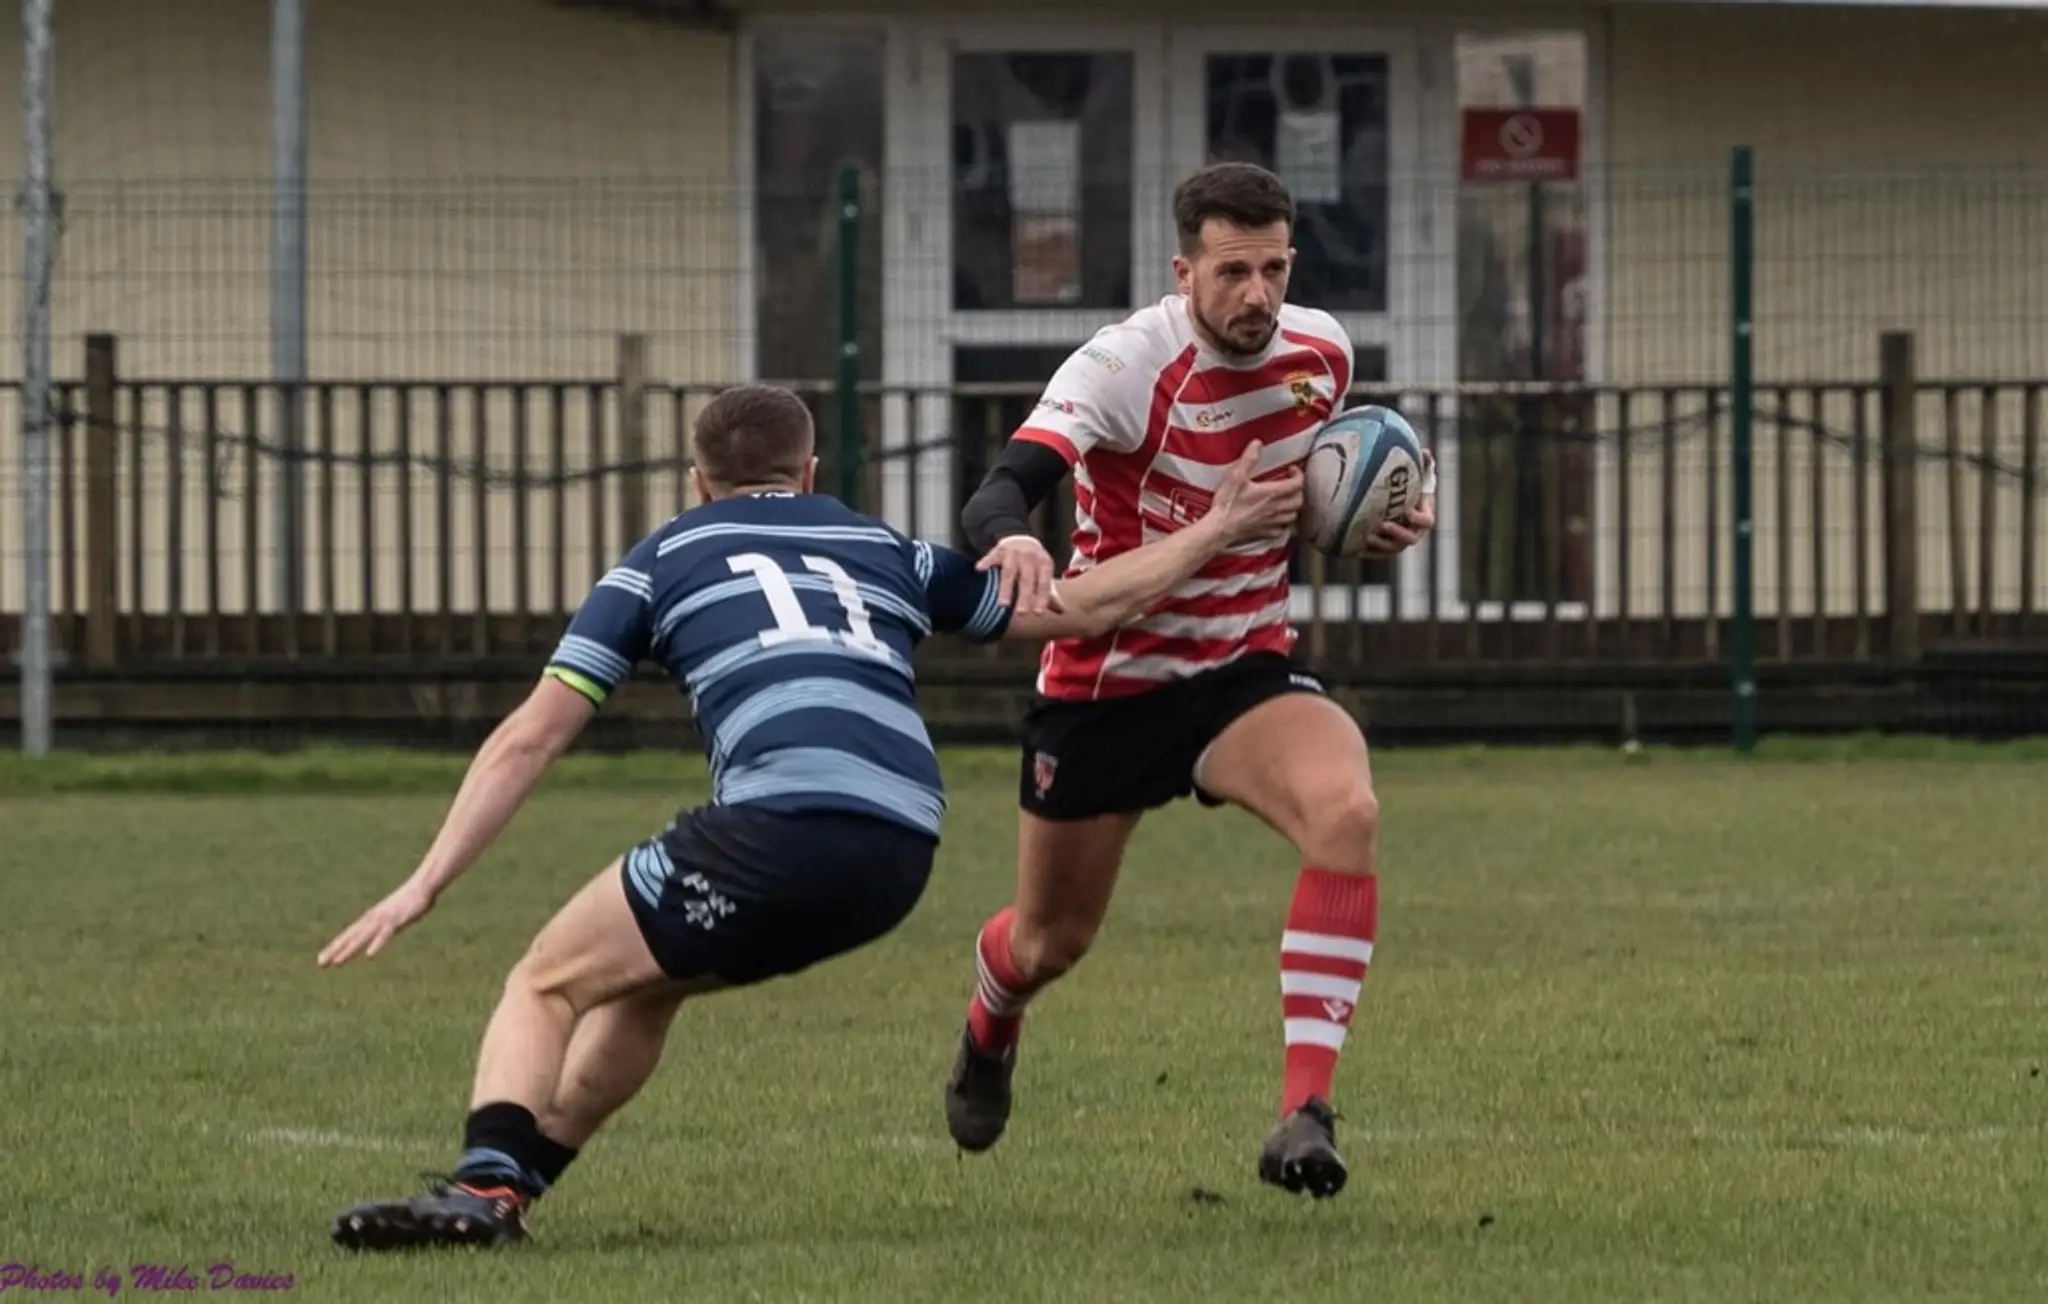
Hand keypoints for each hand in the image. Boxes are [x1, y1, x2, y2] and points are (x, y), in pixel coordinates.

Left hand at [317, 879, 436, 967]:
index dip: (336, 946)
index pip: (350, 934)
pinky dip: (377, 944)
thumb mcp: (394, 914)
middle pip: (351, 936)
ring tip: (337, 962)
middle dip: (336, 950)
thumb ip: (386, 924)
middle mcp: (373, 918)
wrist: (423, 885)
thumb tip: (382, 931)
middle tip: (321, 963)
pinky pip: (385, 935)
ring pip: (363, 937)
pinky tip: (369, 955)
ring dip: (350, 949)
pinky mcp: (397, 921)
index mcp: (371, 918)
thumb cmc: (411, 900)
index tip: (322, 959)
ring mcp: (384, 919)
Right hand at [978, 534, 1056, 614]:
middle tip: (1022, 614)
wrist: (1020, 538)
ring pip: (1009, 572)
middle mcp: (1030, 557)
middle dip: (1025, 596)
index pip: (1044, 583)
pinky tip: (979, 569)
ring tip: (1002, 605)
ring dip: (1006, 588)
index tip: (1039, 613)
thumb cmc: (1034, 563)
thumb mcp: (1044, 574)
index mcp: (1044, 564)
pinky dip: (986, 562)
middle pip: (1027, 579)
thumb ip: (1051, 593)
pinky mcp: (999, 549)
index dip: (1042, 598)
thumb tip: (1062, 611)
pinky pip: (992, 556)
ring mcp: (1014, 553)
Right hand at [1206, 440, 1302, 545]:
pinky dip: (1284, 523)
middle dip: (1298, 490)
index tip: (1292, 469)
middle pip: (1298, 500)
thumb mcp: (1236, 477)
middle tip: (1290, 483)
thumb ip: (1248, 459)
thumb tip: (1257, 444)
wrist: (1219, 528)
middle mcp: (1276, 508)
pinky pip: (1283, 529)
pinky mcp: (1266, 533)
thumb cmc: (1227, 504)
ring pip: (1293, 515)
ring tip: (1286, 499)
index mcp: (1271, 493)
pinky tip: (1278, 519)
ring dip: (1293, 506)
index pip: (1297, 484)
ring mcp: (1272, 522)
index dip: (1298, 475)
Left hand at [1362, 450, 1436, 557]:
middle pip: (1410, 539)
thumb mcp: (1413, 472)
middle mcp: (1413, 531)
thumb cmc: (1405, 483)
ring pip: (1393, 548)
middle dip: (1398, 533)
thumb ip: (1420, 463)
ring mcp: (1399, 541)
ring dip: (1382, 545)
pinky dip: (1369, 552)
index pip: (1427, 521)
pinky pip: (1378, 553)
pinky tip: (1356, 546)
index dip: (1419, 518)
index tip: (1408, 510)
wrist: (1391, 500)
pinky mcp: (1384, 548)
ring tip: (1368, 537)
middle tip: (1383, 524)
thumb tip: (1425, 451)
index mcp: (1423, 515)